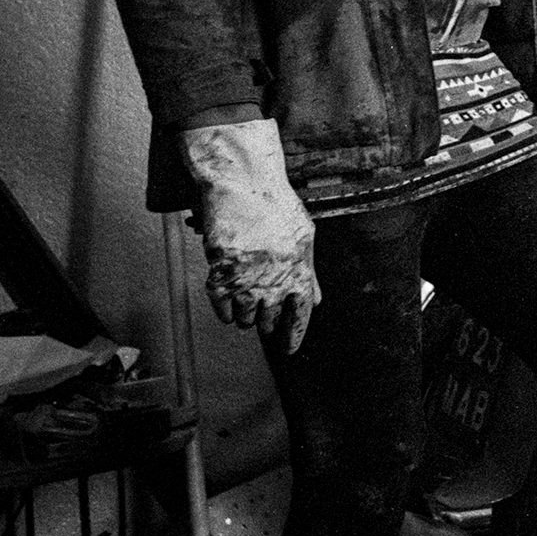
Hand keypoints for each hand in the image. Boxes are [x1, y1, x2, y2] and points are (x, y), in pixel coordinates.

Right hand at [179, 118, 320, 352]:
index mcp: (300, 271)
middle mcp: (275, 280)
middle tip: (264, 315)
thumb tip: (316, 301)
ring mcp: (246, 280)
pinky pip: (222, 309)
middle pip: (270, 321)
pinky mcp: (220, 274)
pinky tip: (229, 303)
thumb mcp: (304, 238)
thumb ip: (310, 273)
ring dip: (246, 317)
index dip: (294, 337)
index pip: (300, 316)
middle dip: (269, 322)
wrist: (243, 184)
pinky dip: (225, 310)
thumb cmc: (276, 207)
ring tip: (247, 302)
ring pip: (245, 319)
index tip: (288, 350)